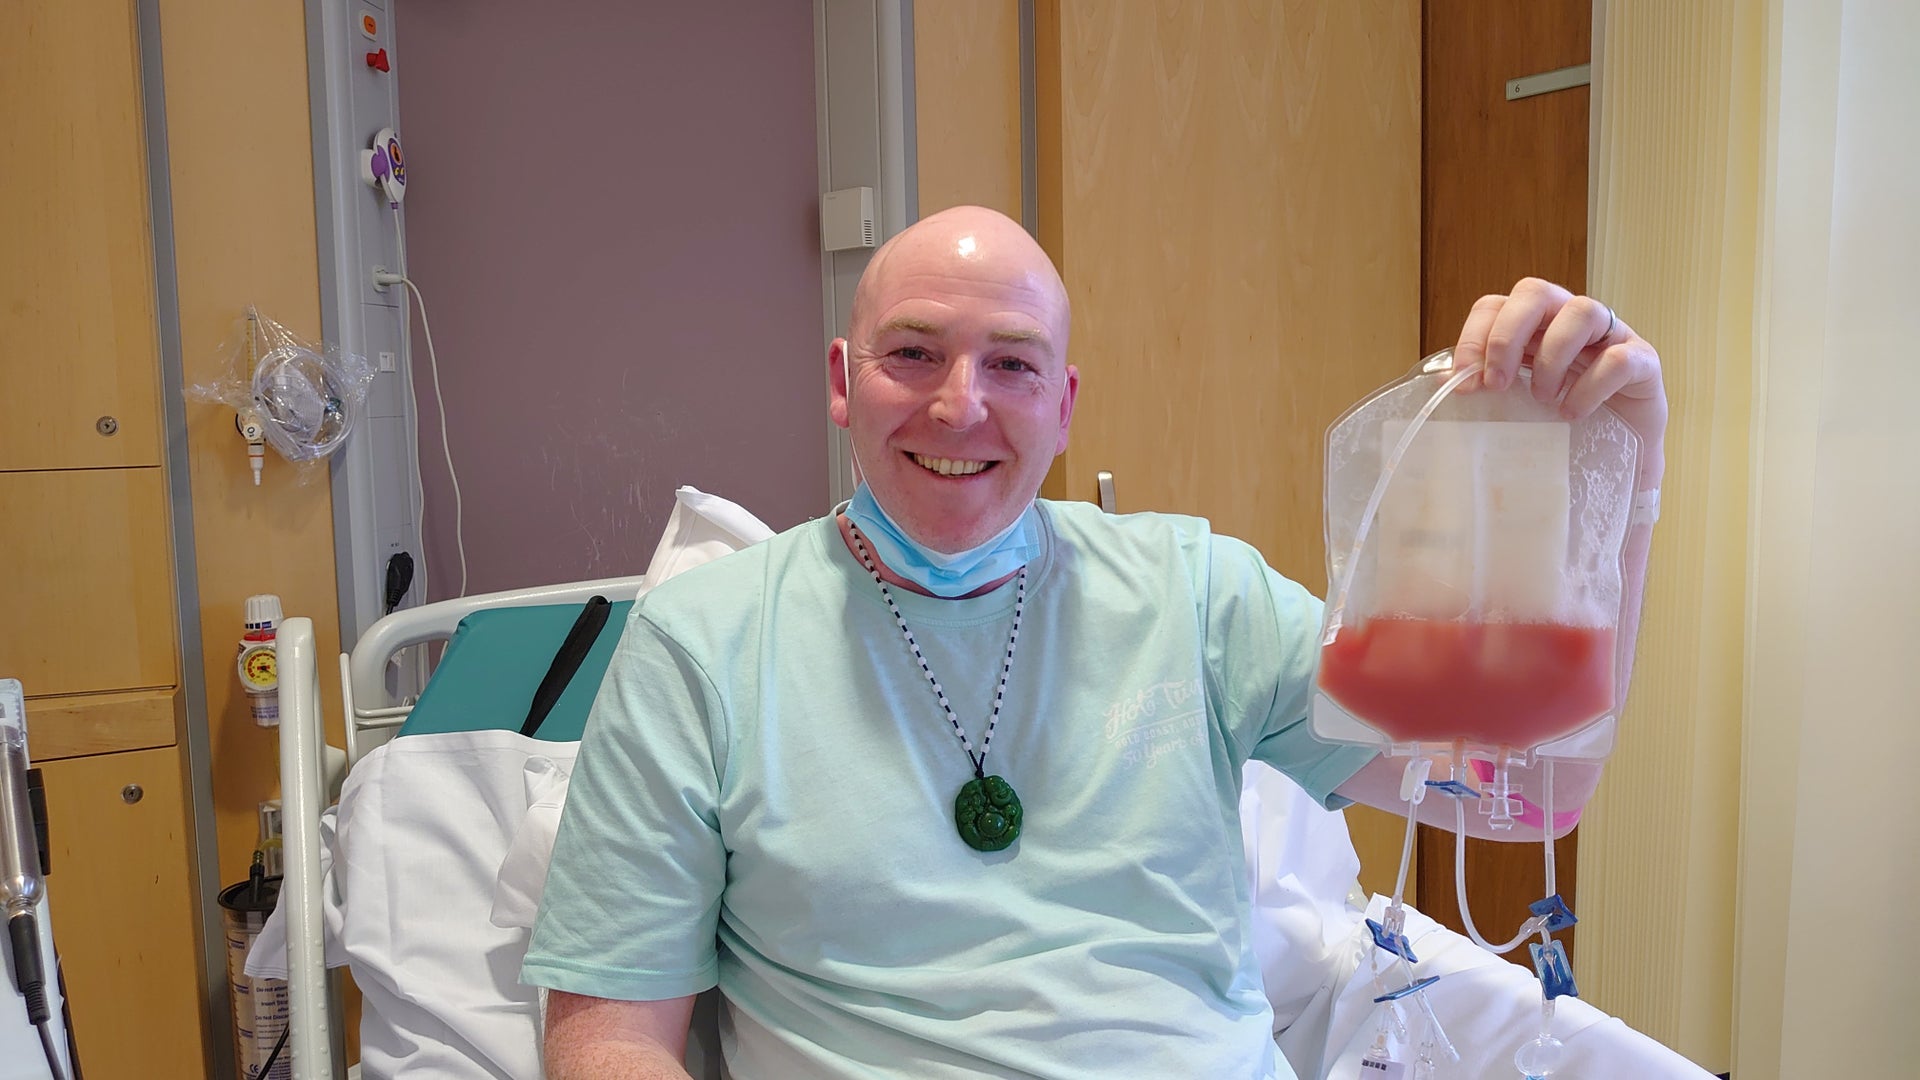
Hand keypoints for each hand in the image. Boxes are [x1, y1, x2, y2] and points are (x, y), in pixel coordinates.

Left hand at [1451, 278, 1667, 451]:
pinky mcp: (1644, 361)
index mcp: (1535, 326)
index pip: (1495, 305)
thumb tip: (1438, 381)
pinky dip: (1590, 386)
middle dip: (1507, 336)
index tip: (1462, 381)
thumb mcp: (1519, 404)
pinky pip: (1619, 357)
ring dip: (1551, 356)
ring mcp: (1611, 335)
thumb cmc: (1564, 423)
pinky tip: (1573, 412)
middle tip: (1497, 383)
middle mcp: (1570, 320)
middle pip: (1535, 292)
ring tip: (1542, 398)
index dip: (1474, 336)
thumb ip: (1488, 385)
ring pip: (1582, 311)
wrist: (1622, 454)